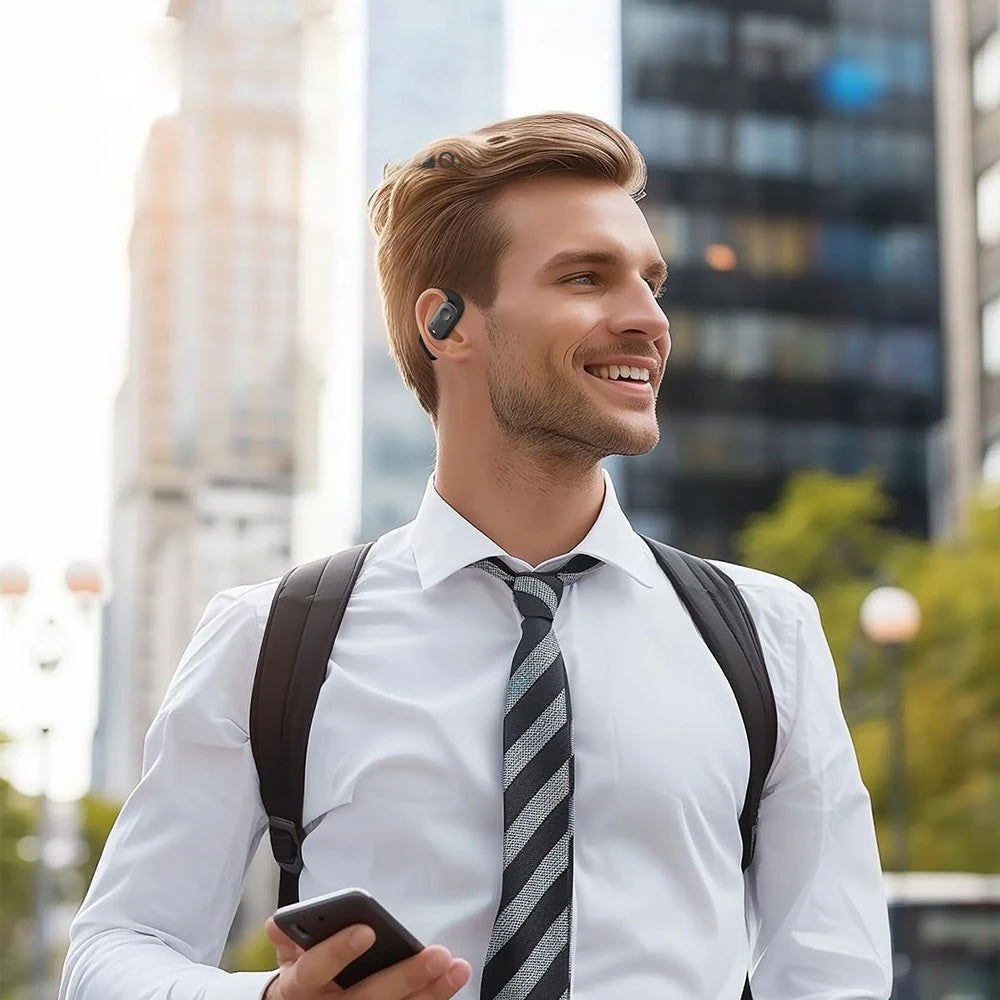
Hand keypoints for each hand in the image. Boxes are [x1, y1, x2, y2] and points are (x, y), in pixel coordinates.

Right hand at [263, 916, 471, 998]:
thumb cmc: (303, 972)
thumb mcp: (289, 953)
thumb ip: (290, 936)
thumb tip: (277, 923)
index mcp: (298, 987)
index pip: (313, 970)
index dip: (337, 952)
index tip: (366, 930)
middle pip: (367, 998)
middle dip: (405, 977)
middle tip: (437, 955)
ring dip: (430, 993)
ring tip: (456, 968)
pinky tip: (449, 985)